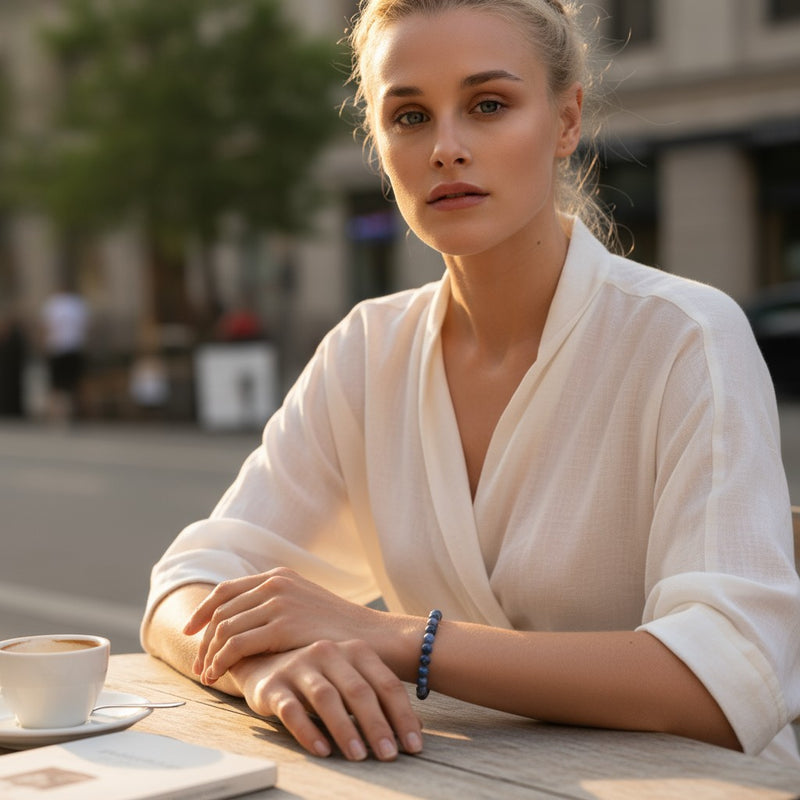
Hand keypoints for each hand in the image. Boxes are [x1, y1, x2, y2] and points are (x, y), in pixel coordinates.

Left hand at [183, 568, 377, 683]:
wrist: (371, 637)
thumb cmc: (340, 630)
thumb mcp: (306, 605)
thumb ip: (278, 605)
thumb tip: (249, 621)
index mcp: (279, 575)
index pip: (227, 589)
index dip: (203, 610)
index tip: (191, 630)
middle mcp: (276, 583)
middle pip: (221, 610)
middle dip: (203, 638)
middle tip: (199, 663)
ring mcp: (278, 601)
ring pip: (225, 627)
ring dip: (210, 653)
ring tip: (207, 675)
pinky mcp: (282, 625)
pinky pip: (236, 644)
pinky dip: (221, 661)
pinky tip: (219, 675)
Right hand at [232, 640, 422, 760]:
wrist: (263, 663)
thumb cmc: (318, 676)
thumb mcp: (350, 680)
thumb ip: (380, 699)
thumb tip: (417, 730)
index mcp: (354, 649)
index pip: (386, 683)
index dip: (402, 715)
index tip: (414, 745)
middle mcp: (328, 652)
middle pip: (359, 690)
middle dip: (377, 725)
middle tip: (389, 755)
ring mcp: (299, 666)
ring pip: (326, 697)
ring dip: (345, 728)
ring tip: (358, 756)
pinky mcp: (273, 685)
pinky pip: (291, 709)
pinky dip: (308, 731)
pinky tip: (322, 750)